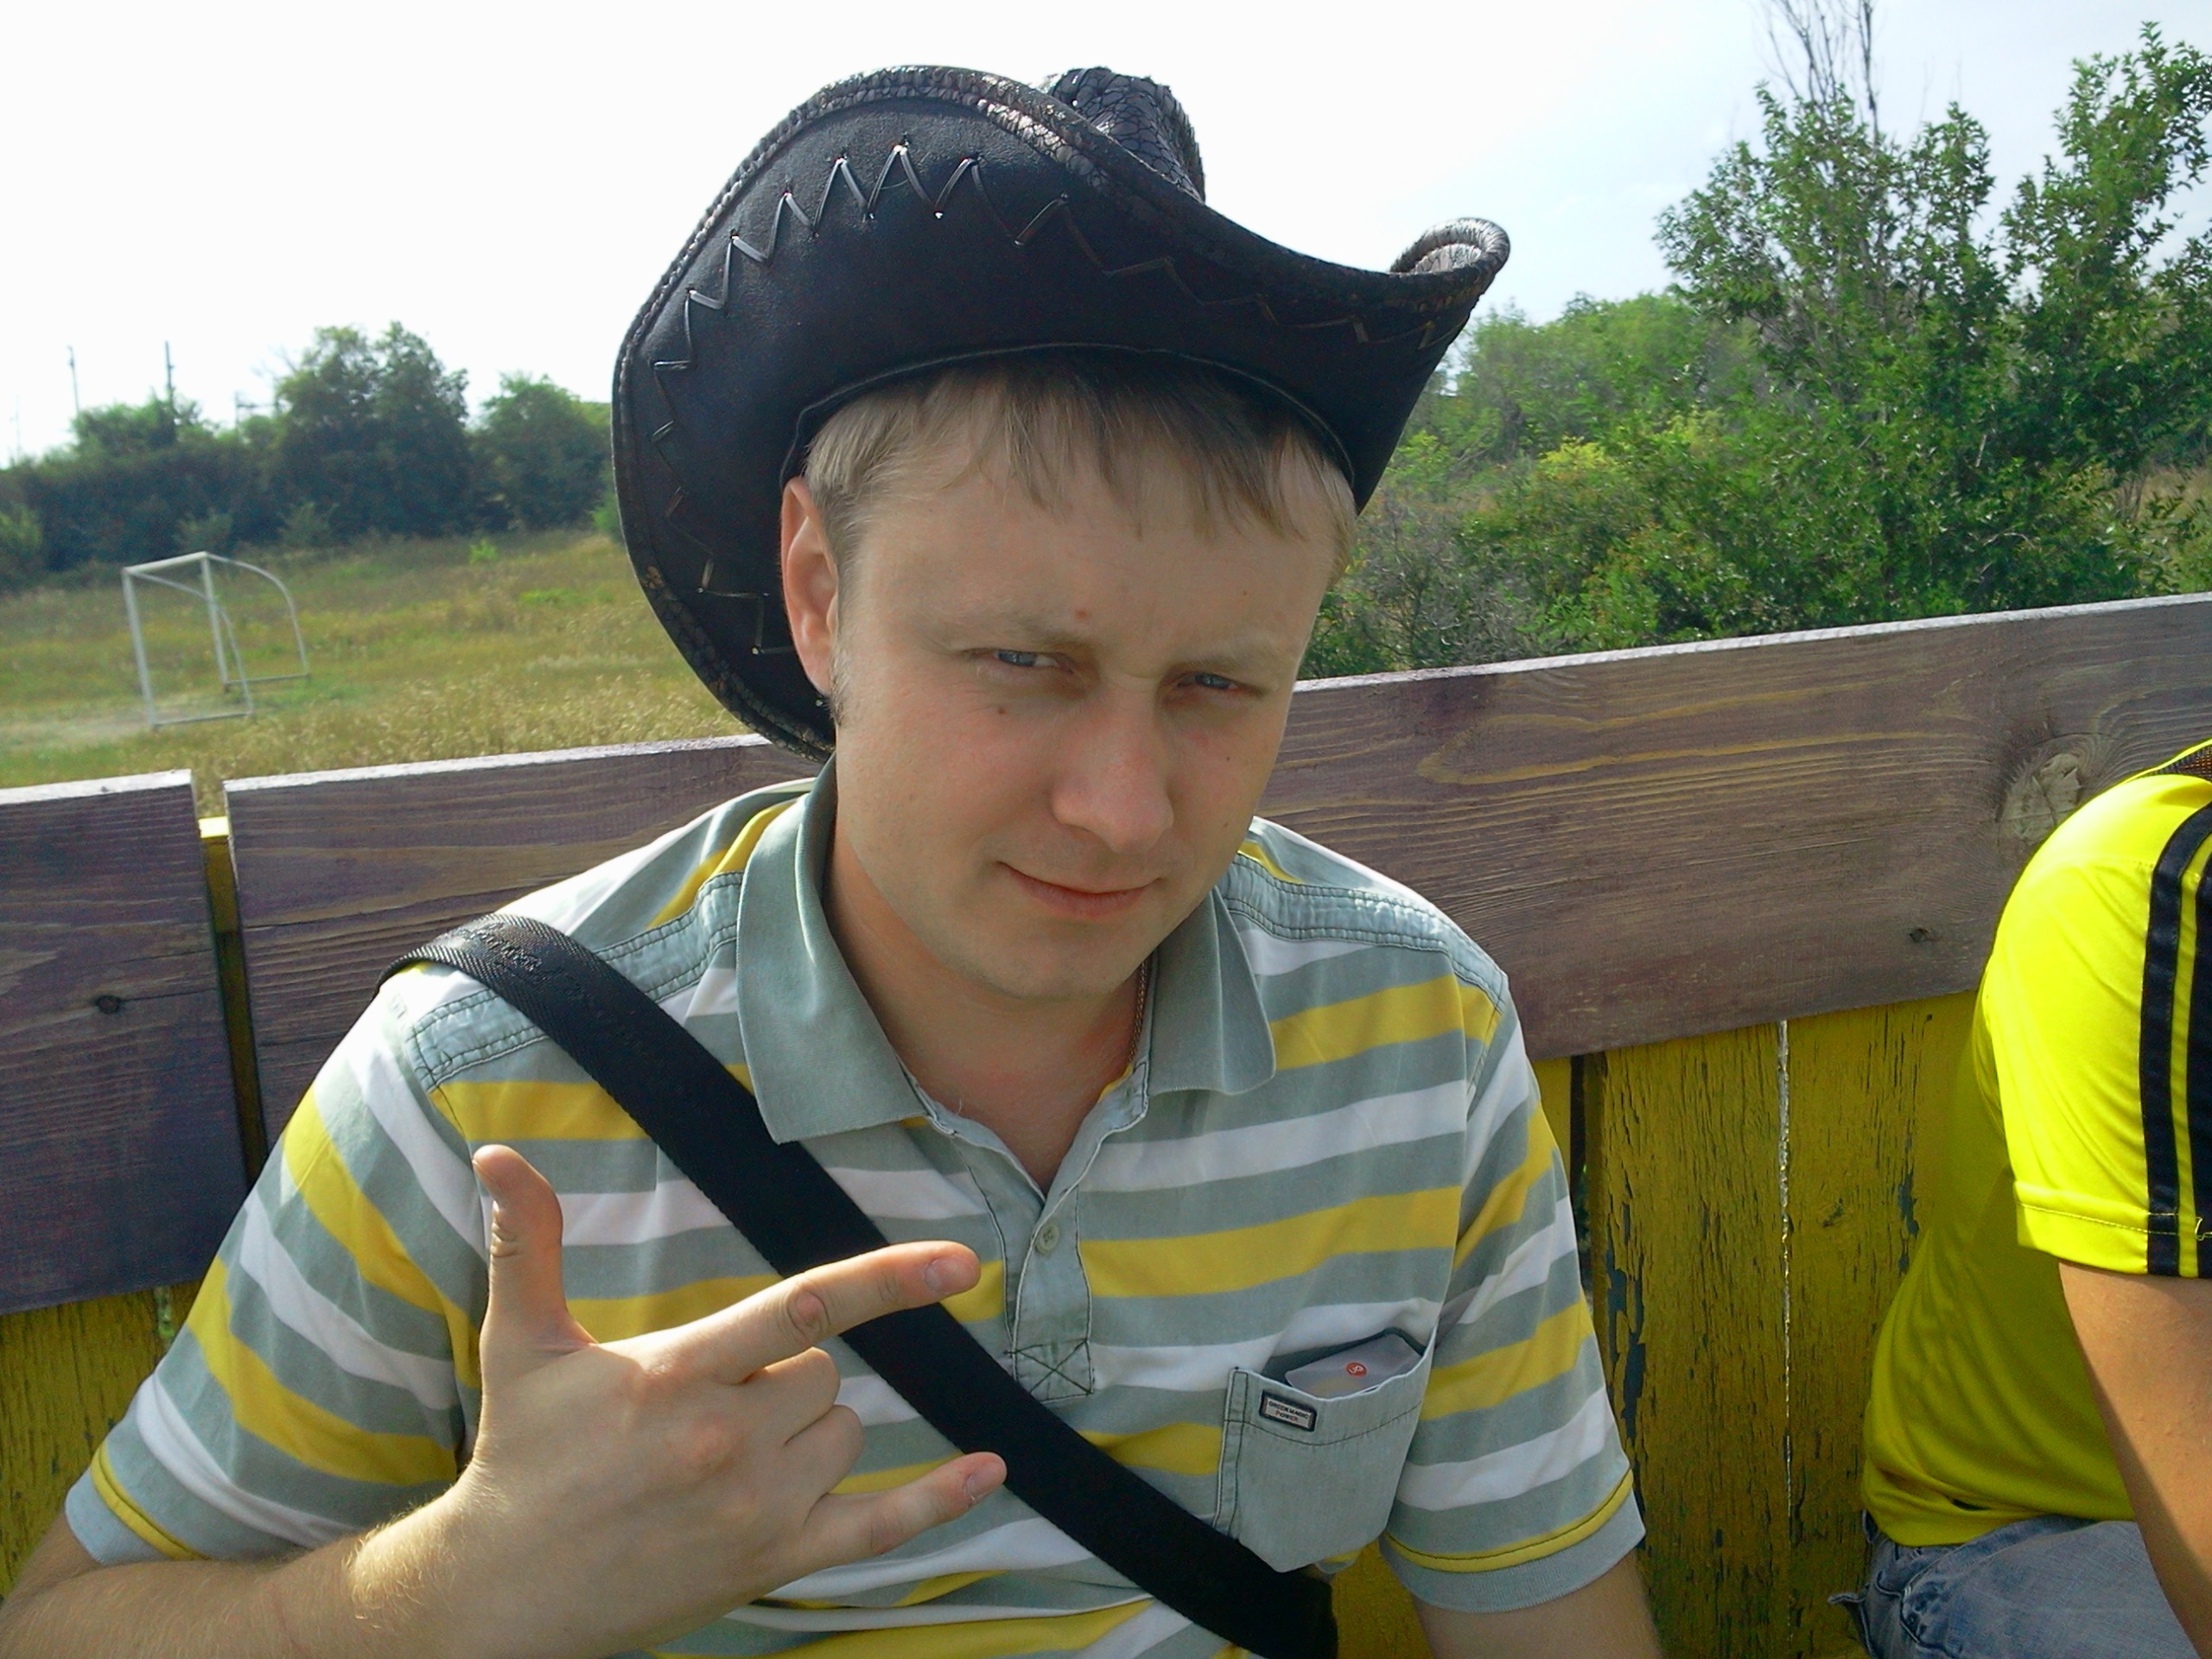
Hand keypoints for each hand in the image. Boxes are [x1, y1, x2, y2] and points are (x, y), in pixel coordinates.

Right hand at [373, 1145, 1004, 1658]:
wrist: (507, 1591)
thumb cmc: (521, 1457)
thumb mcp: (521, 1345)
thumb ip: (527, 1245)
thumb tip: (497, 1154)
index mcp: (679, 1374)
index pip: (806, 1308)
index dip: (888, 1279)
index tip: (959, 1261)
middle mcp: (729, 1439)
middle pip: (823, 1374)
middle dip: (785, 1374)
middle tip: (709, 1405)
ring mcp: (758, 1506)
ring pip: (843, 1432)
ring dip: (810, 1431)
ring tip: (723, 1458)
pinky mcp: (774, 1560)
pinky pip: (879, 1528)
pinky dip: (938, 1501)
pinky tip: (989, 1470)